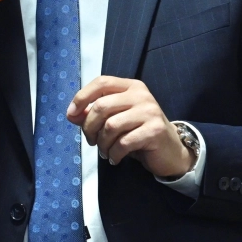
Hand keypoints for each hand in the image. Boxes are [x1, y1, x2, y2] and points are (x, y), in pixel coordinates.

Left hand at [67, 76, 193, 177]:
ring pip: (110, 126)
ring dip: (102, 144)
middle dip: (89, 127)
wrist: (171, 150)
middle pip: (102, 106)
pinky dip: (114, 154)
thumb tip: (72, 114)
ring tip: (105, 152)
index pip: (101, 82)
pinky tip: (115, 158)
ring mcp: (149, 112)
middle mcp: (141, 95)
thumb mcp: (116, 120)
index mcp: (131, 86)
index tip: (71, 114)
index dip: (82, 97)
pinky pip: (123, 142)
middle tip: (91, 141)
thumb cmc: (139, 133)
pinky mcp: (154, 130)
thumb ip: (94, 114)